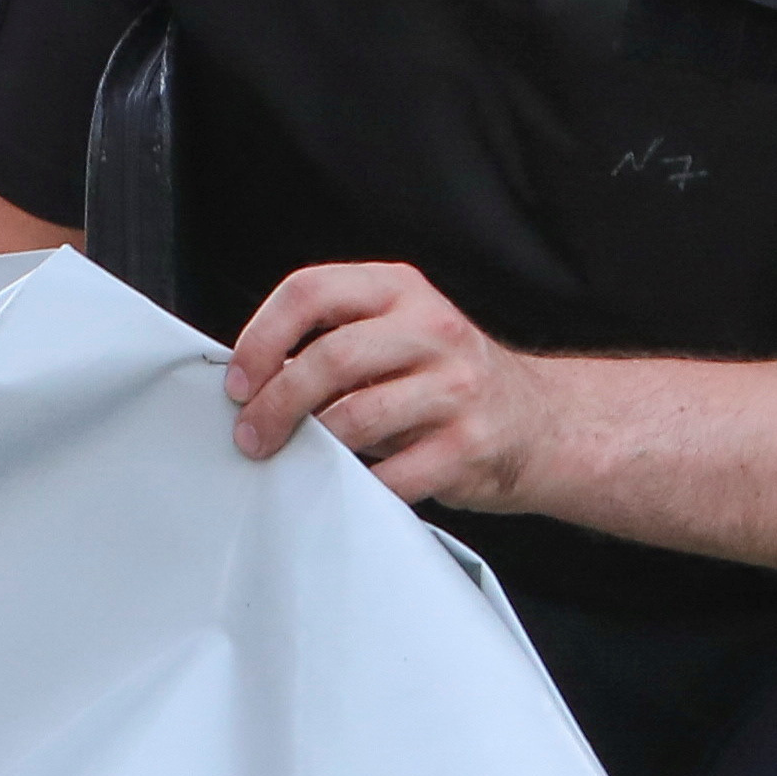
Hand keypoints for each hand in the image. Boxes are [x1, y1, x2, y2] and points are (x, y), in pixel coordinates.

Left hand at [227, 261, 570, 513]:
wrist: (538, 423)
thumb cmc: (448, 382)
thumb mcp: (397, 336)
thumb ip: (334, 342)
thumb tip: (252, 380)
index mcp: (401, 291)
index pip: (311, 290)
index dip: (262, 337)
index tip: (238, 381)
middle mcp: (433, 329)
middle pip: (331, 357)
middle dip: (276, 403)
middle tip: (252, 434)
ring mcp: (457, 386)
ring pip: (357, 417)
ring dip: (311, 447)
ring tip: (294, 459)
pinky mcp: (469, 445)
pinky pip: (392, 473)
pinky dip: (358, 485)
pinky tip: (347, 483)